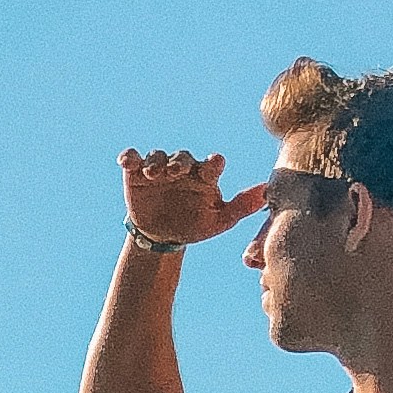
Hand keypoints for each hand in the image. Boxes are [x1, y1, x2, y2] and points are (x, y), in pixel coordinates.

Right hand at [121, 146, 266, 249]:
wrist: (163, 236)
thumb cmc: (195, 225)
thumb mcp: (220, 221)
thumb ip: (242, 206)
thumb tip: (266, 192)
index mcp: (204, 176)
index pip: (211, 164)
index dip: (213, 163)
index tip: (215, 164)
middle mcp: (183, 168)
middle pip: (182, 158)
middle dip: (179, 163)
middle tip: (176, 172)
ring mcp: (159, 169)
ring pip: (158, 157)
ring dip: (155, 162)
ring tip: (153, 173)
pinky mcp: (136, 173)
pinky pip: (132, 159)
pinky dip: (129, 157)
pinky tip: (126, 162)